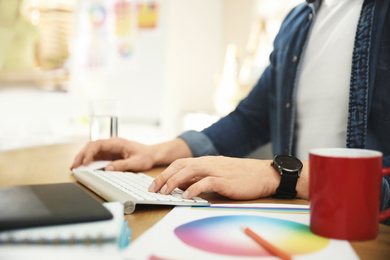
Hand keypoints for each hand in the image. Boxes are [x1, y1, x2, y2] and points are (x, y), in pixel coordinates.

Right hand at [70, 137, 155, 171]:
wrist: (152, 154)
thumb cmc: (146, 156)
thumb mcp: (136, 162)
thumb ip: (122, 165)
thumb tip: (108, 169)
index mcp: (117, 142)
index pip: (98, 144)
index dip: (89, 153)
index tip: (85, 163)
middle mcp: (112, 144)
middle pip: (91, 146)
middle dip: (81, 155)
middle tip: (73, 166)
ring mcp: (110, 148)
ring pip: (92, 150)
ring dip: (83, 158)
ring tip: (74, 167)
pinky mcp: (110, 154)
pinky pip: (97, 156)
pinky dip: (89, 161)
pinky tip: (83, 167)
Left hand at [148, 156, 281, 199]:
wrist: (263, 174)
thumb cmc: (242, 175)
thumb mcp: (218, 173)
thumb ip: (201, 177)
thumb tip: (183, 186)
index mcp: (206, 161)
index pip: (180, 163)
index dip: (166, 172)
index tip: (155, 183)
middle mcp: (209, 163)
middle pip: (180, 166)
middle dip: (164, 177)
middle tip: (153, 189)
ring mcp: (217, 170)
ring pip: (189, 171)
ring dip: (174, 182)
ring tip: (164, 192)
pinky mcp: (225, 180)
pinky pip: (205, 182)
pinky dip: (193, 189)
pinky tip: (185, 196)